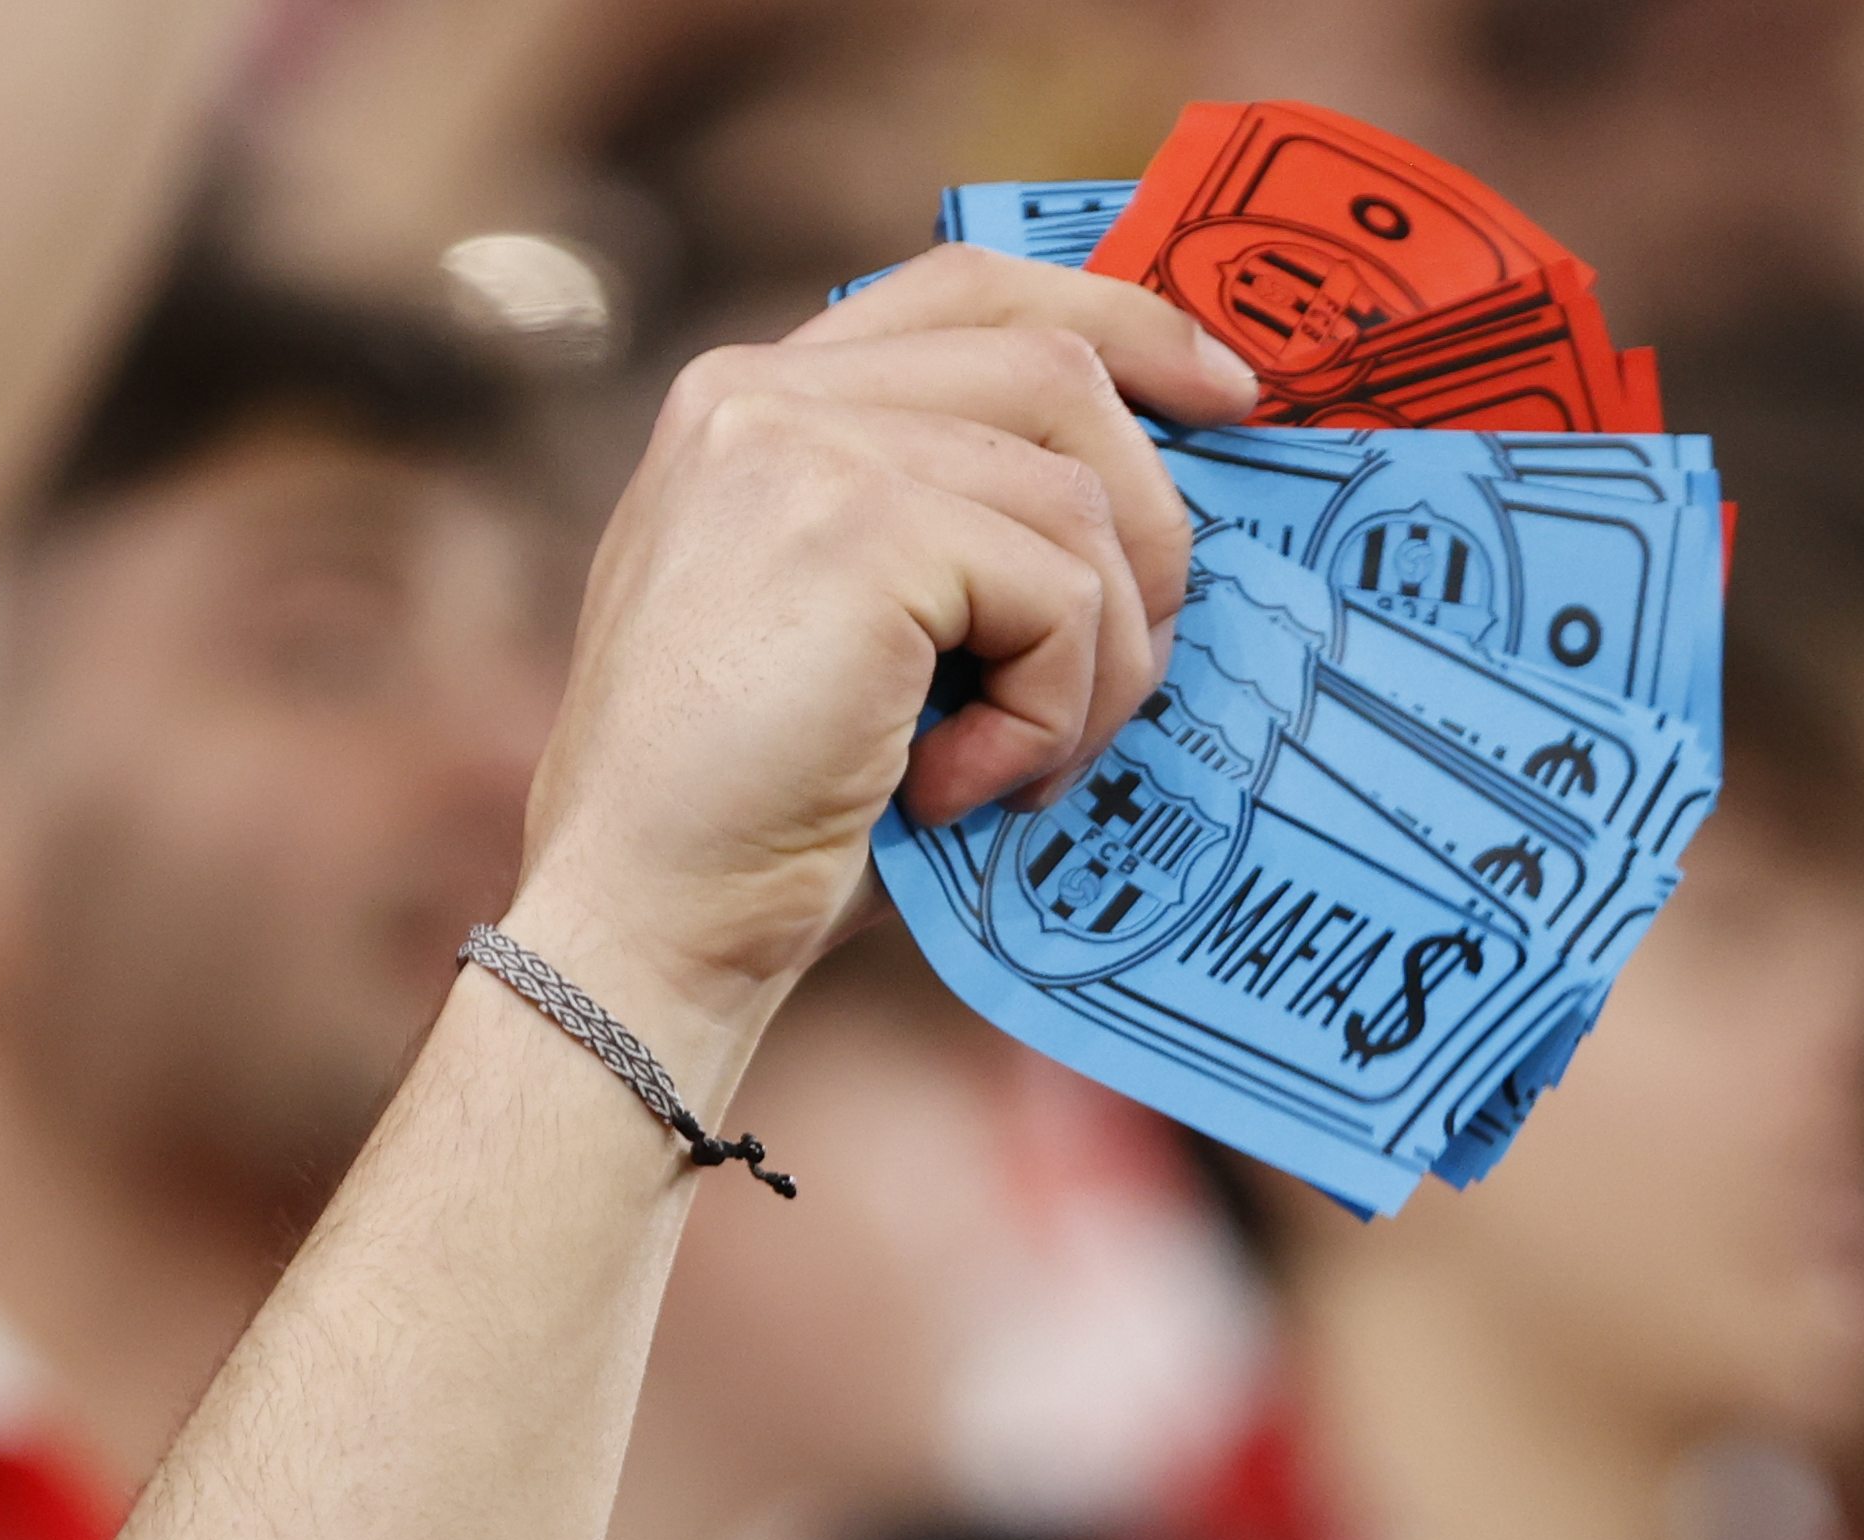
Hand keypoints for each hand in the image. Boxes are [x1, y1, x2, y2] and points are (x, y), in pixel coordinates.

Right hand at [504, 249, 1255, 1066]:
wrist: (639, 920)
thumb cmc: (756, 821)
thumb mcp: (851, 638)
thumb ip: (948, 534)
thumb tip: (1155, 527)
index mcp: (752, 403)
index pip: (970, 294)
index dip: (1117, 323)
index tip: (1224, 395)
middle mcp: (763, 396)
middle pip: (1056, 368)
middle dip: (1151, 521)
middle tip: (1143, 665)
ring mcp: (804, 450)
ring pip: (1081, 503)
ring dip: (1101, 663)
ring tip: (1024, 767)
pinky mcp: (858, 530)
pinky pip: (1061, 597)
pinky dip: (1053, 715)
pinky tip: (960, 789)